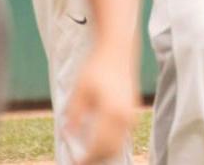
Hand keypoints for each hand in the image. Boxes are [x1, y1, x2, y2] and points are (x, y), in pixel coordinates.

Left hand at [65, 47, 136, 163]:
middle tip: (81, 159)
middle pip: (111, 150)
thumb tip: (69, 135)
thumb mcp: (79, 90)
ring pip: (120, 143)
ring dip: (105, 151)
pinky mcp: (134, 109)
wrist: (118, 49)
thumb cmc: (96, 68)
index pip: (98, 146)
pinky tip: (99, 137)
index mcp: (111, 113)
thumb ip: (74, 115)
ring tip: (88, 151)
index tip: (74, 162)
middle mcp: (125, 116)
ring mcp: (132, 113)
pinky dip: (112, 141)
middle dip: (96, 158)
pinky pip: (124, 134)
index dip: (85, 158)